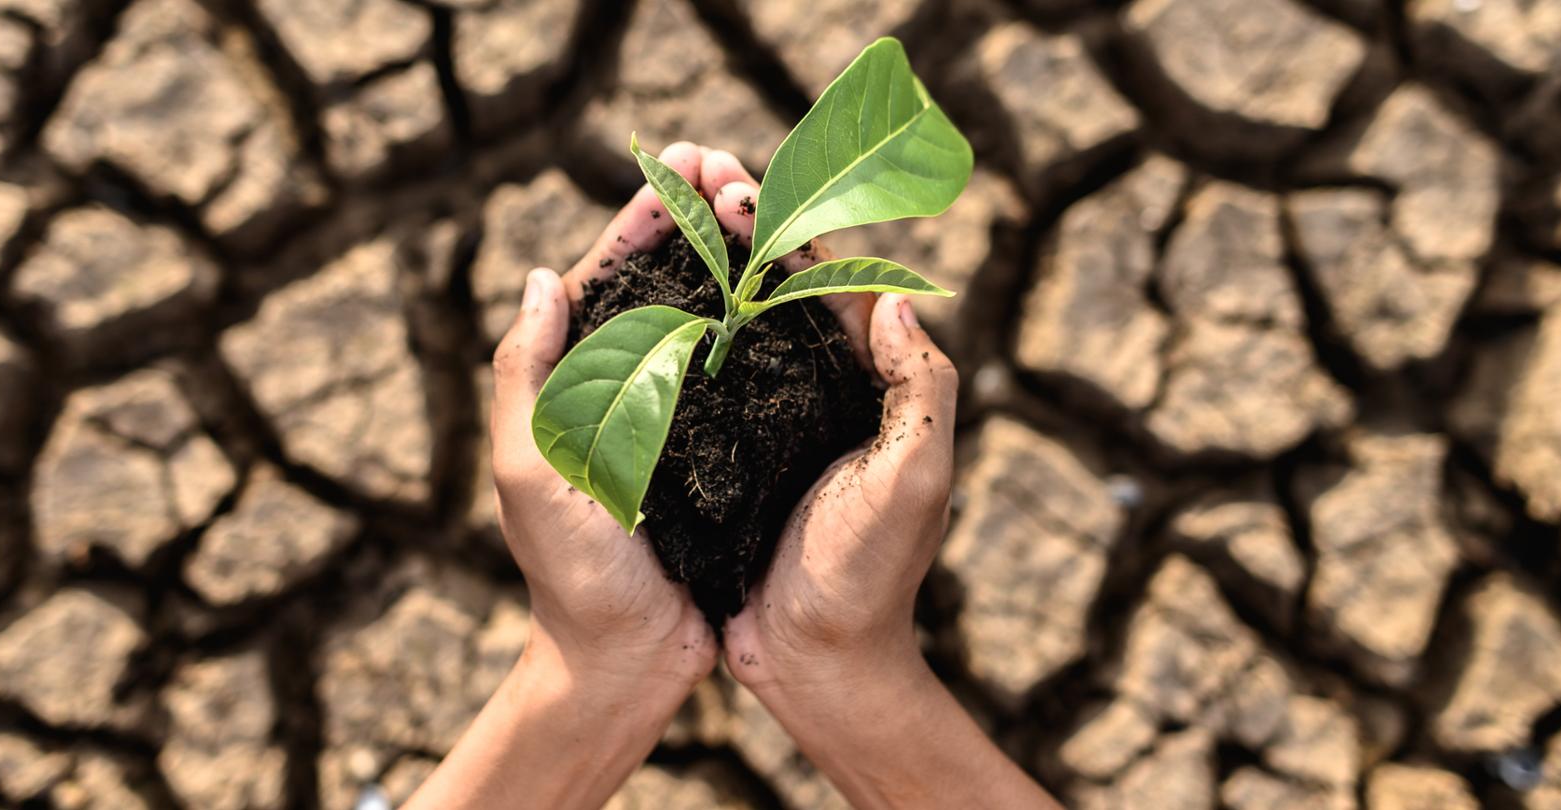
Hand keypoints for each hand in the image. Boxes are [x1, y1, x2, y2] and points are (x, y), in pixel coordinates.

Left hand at [409, 143, 717, 809]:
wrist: (627, 662)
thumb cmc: (572, 577)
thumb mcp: (531, 473)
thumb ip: (527, 378)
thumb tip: (546, 278)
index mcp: (572, 387)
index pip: (605, 281)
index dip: (642, 220)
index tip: (681, 167)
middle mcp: (624, 392)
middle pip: (660, 285)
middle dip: (693, 219)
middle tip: (732, 164)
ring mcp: (676, 419)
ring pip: (706, 317)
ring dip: (733, 258)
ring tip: (769, 206)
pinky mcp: (723, 451)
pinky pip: (745, 371)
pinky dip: (766, 323)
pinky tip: (798, 290)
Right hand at [707, 152, 1059, 808]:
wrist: (818, 664)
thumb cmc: (869, 577)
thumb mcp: (913, 479)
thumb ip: (923, 390)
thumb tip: (900, 297)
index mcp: (872, 387)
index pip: (833, 284)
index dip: (786, 229)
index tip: (734, 189)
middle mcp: (825, 394)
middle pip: (782, 289)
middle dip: (741, 228)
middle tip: (691, 176)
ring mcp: (775, 423)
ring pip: (740, 324)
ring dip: (706, 267)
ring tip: (663, 218)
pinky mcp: (732, 458)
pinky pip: (705, 380)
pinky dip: (678, 334)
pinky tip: (637, 308)